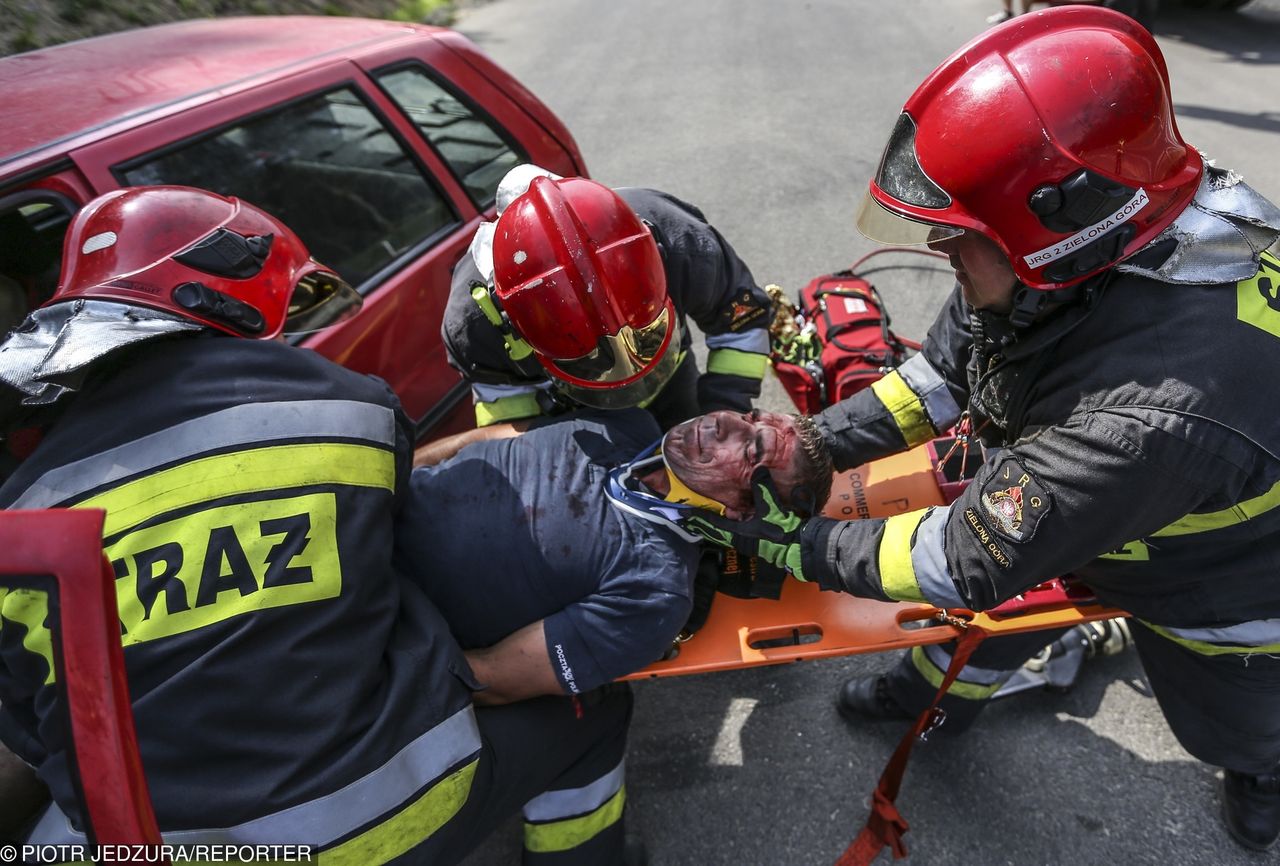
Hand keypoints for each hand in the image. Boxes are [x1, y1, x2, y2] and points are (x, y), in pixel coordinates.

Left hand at [685, 468, 807, 581]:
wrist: (799, 548)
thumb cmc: (783, 532)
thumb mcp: (772, 507)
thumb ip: (763, 488)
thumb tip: (758, 468)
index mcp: (737, 533)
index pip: (710, 524)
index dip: (696, 518)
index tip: (682, 514)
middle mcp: (737, 540)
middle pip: (712, 531)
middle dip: (698, 524)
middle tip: (684, 519)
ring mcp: (745, 543)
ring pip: (721, 534)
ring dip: (710, 526)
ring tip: (699, 519)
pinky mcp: (753, 543)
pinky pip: (731, 534)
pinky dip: (723, 527)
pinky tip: (726, 522)